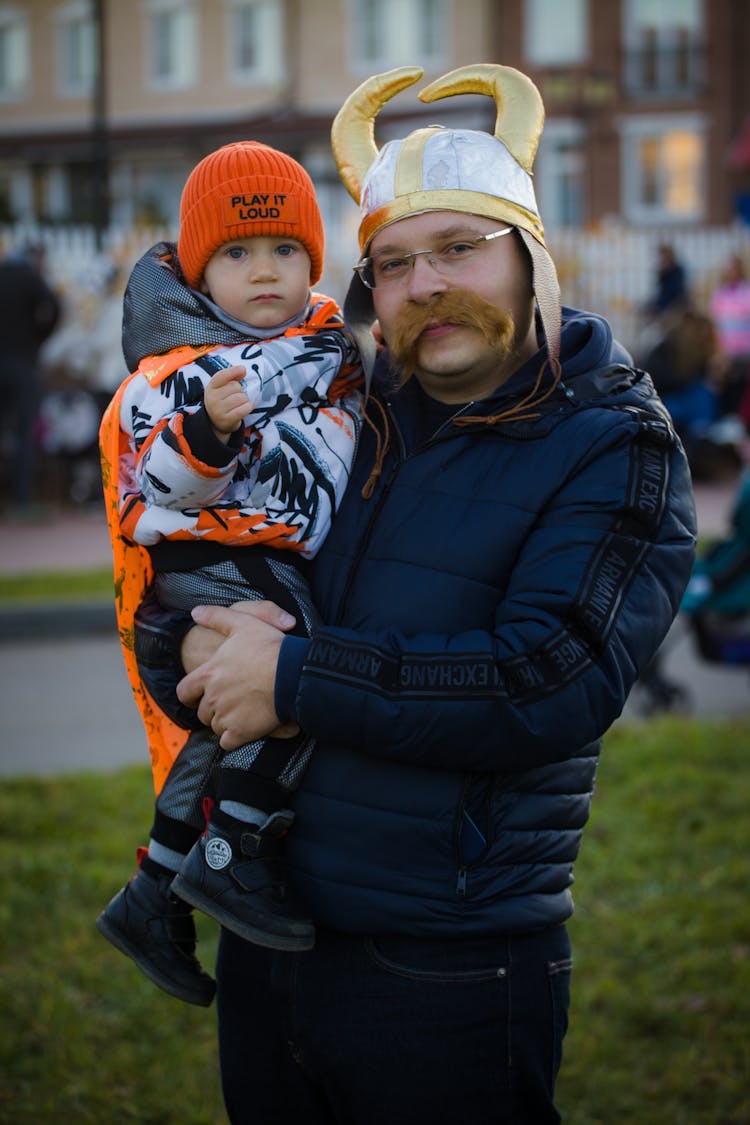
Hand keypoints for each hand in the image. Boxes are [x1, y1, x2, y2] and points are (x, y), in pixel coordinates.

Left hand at [176, 601, 299, 749]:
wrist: (292, 674)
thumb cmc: (269, 647)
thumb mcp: (242, 622)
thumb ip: (216, 617)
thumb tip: (194, 612)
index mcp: (208, 674)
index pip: (184, 692)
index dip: (190, 695)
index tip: (198, 696)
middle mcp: (212, 697)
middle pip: (202, 712)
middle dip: (212, 709)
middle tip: (230, 702)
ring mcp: (226, 716)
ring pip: (215, 727)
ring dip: (225, 723)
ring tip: (242, 713)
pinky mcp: (241, 732)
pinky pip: (228, 742)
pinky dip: (234, 738)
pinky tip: (246, 729)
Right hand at [204, 365, 251, 440]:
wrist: (216, 422)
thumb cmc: (223, 401)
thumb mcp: (222, 387)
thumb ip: (232, 377)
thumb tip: (242, 369)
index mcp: (211, 388)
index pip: (221, 376)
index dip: (233, 372)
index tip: (243, 369)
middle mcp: (212, 399)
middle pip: (235, 387)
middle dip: (240, 391)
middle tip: (234, 398)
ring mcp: (219, 410)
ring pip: (241, 398)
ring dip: (245, 400)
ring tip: (238, 404)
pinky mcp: (227, 420)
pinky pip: (245, 408)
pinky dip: (248, 407)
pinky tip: (244, 408)